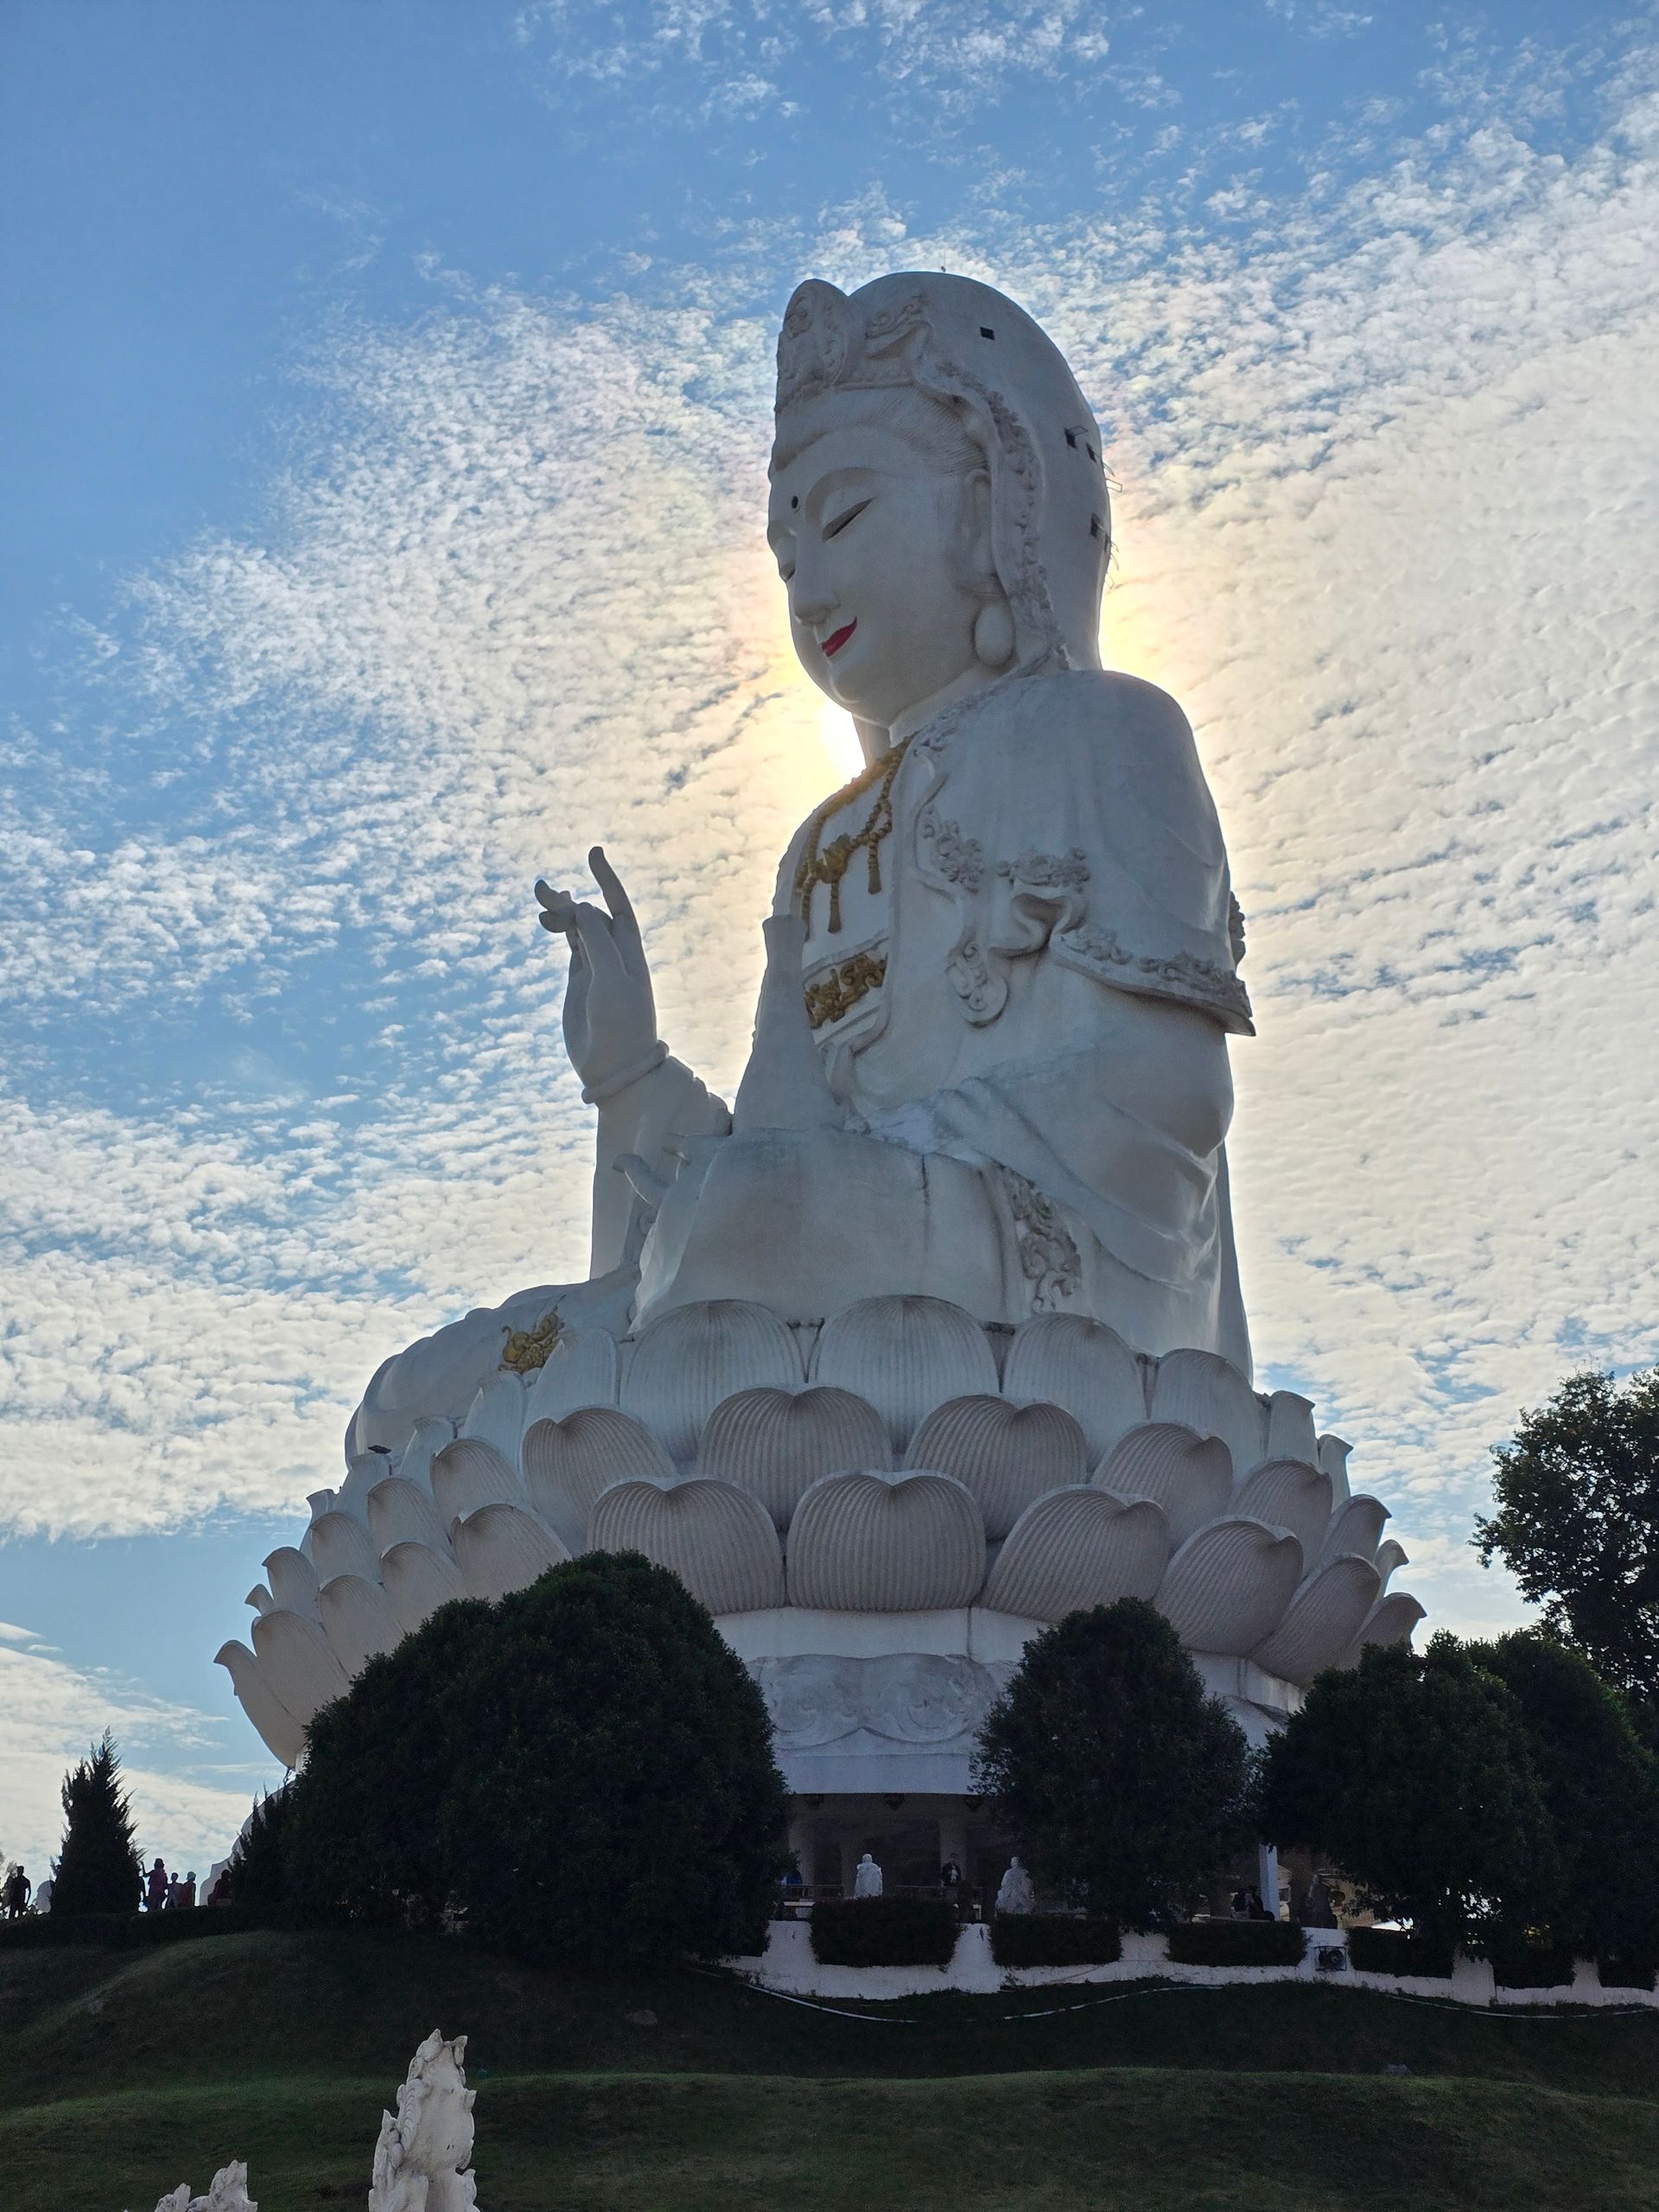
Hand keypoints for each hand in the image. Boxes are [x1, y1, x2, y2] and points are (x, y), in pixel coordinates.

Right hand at [535, 847, 659, 1096]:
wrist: (615, 1067)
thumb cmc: (622, 1024)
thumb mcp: (612, 979)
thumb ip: (597, 941)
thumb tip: (581, 907)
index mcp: (629, 951)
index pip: (618, 905)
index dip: (606, 879)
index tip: (593, 852)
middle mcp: (613, 954)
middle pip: (591, 913)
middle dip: (568, 899)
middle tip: (540, 891)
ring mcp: (595, 967)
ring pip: (577, 927)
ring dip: (560, 912)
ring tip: (539, 902)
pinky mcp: (579, 982)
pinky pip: (570, 945)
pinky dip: (560, 930)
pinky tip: (548, 921)